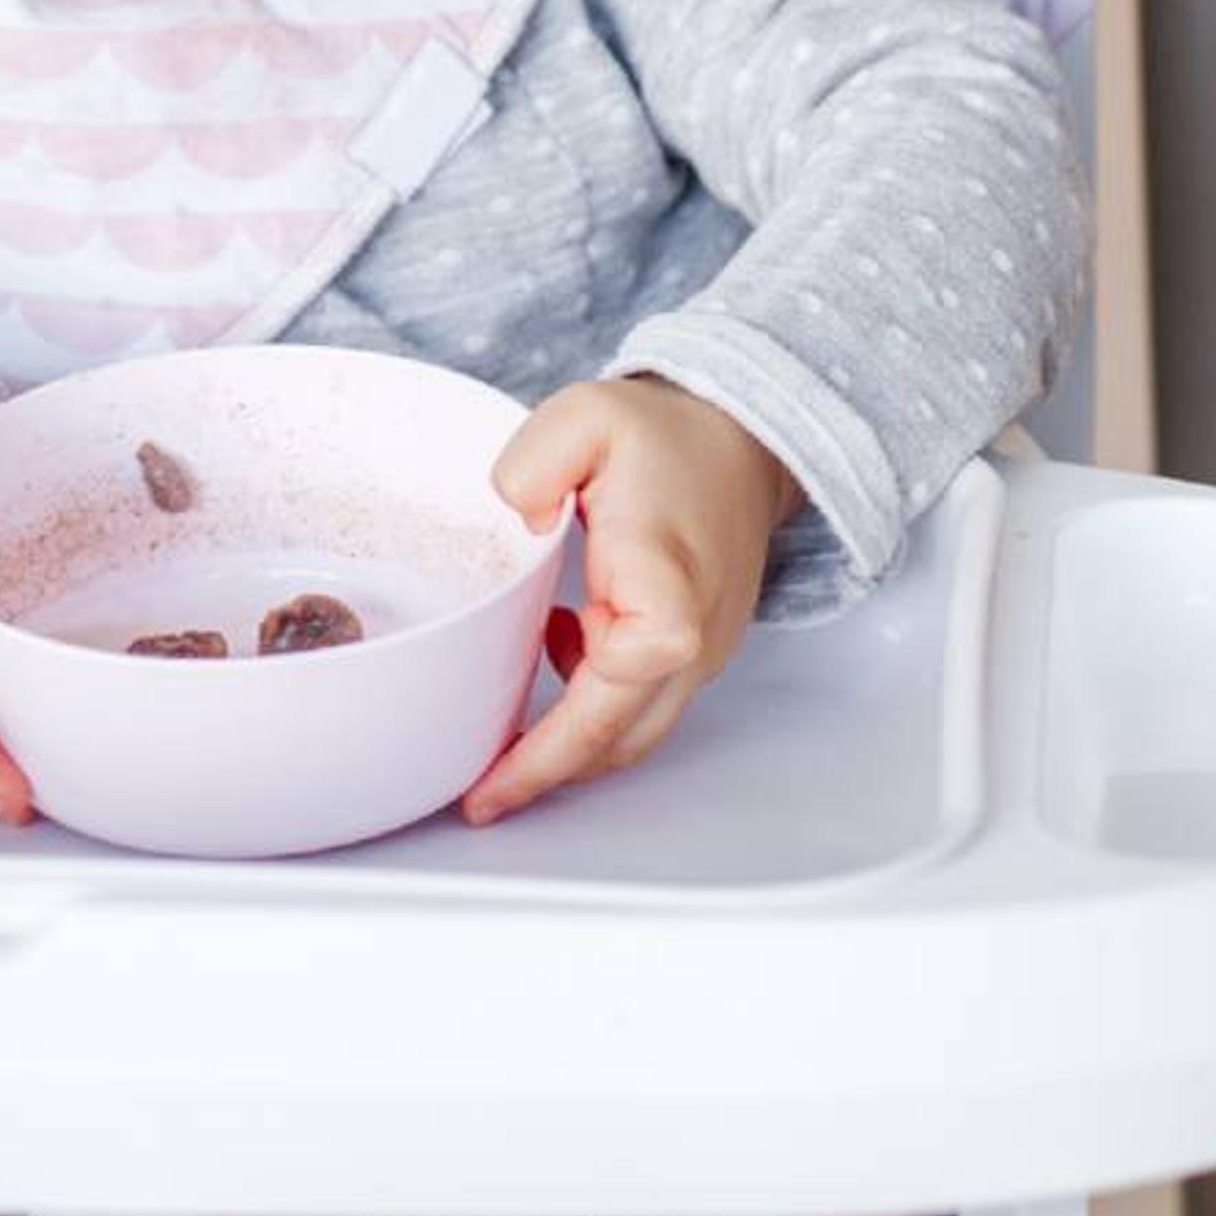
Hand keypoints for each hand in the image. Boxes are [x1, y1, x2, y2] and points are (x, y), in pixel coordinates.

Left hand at [461, 375, 796, 826]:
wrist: (739, 442)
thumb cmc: (667, 438)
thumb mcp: (589, 417)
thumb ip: (537, 458)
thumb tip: (510, 514)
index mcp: (668, 582)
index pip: (634, 666)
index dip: (565, 721)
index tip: (501, 751)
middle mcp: (694, 635)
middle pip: (622, 733)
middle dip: (545, 773)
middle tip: (477, 797)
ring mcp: (697, 655)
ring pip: (630, 734)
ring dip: (564, 754)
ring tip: (495, 760)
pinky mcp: (689, 656)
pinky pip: (636, 707)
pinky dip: (586, 712)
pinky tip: (550, 659)